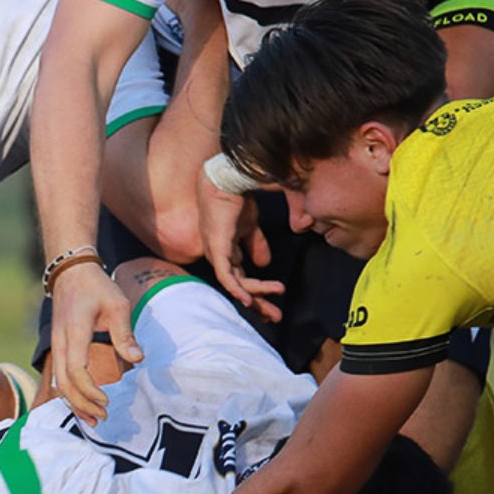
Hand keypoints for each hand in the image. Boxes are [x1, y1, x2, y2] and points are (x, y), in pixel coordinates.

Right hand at [50, 261, 140, 424]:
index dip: (90, 390)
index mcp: (75, 332)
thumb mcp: (117, 304)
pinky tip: (82, 406)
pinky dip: (69, 395)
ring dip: (74, 404)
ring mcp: (56, 345)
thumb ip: (125, 334)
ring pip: (58, 383)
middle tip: (103, 417)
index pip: (76, 370)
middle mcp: (61, 342)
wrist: (71, 272)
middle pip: (64, 383)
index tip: (107, 400)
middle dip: (82, 404)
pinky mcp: (58, 348)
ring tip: (93, 419)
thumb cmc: (97, 287)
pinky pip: (59, 377)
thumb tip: (138, 359)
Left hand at [197, 179, 282, 320]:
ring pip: (235, 284)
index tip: (275, 302)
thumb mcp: (252, 225)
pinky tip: (248, 299)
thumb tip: (265, 263)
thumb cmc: (238, 194)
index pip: (242, 278)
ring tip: (273, 307)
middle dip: (258, 303)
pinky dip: (236, 288)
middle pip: (238, 286)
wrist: (230, 176)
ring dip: (255, 297)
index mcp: (228, 250)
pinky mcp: (217, 246)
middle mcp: (220, 254)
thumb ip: (257, 245)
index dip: (259, 292)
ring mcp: (217, 251)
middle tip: (275, 317)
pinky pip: (225, 274)